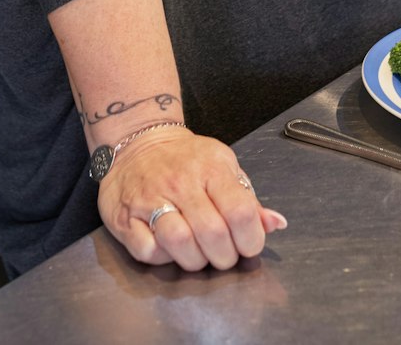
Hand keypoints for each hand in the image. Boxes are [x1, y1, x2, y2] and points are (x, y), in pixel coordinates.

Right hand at [97, 126, 287, 270]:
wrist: (140, 141)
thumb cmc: (187, 160)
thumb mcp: (222, 167)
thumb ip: (248, 198)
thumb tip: (276, 223)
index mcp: (211, 167)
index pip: (240, 210)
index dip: (251, 238)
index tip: (248, 244)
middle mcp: (181, 181)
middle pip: (212, 233)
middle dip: (224, 256)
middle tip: (223, 254)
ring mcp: (150, 198)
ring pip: (180, 242)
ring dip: (195, 260)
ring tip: (198, 254)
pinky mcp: (125, 216)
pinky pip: (148, 250)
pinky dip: (162, 258)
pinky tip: (169, 248)